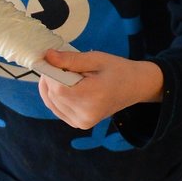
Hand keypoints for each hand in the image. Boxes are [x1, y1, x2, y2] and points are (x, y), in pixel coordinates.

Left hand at [37, 50, 163, 131]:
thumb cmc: (118, 70)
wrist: (135, 87)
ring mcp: (82, 122)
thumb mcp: (96, 59)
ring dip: (51, 86)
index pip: (59, 88)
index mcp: (94, 98)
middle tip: (61, 64)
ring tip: (67, 74)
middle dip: (50, 78)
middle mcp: (87, 115)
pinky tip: (64, 85)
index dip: (51, 73)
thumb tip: (47, 56)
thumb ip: (70, 59)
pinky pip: (56, 108)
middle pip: (53, 95)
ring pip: (51, 102)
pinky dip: (54, 96)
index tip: (52, 59)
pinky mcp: (79, 124)